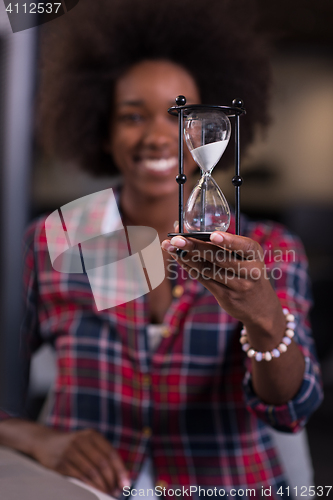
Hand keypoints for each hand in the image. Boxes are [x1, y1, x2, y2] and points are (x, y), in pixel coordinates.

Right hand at [32, 427, 129, 495]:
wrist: (45, 442)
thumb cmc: (73, 446)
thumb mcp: (88, 443)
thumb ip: (103, 455)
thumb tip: (122, 477)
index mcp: (92, 435)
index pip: (111, 453)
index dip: (120, 470)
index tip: (126, 484)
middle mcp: (82, 440)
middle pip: (102, 463)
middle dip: (111, 481)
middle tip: (115, 492)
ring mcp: (70, 451)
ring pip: (91, 472)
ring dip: (101, 486)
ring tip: (106, 494)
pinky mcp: (60, 463)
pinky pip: (78, 477)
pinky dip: (88, 487)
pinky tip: (93, 493)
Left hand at [161, 230, 284, 349]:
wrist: (260, 306)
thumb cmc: (248, 272)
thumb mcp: (248, 257)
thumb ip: (226, 246)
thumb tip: (191, 231)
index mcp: (255, 254)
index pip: (243, 246)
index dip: (228, 241)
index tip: (212, 236)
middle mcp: (250, 270)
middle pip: (219, 257)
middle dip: (195, 246)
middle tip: (176, 239)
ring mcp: (238, 285)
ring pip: (207, 269)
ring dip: (186, 256)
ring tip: (170, 246)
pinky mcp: (226, 296)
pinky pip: (204, 279)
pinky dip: (189, 267)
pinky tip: (178, 258)